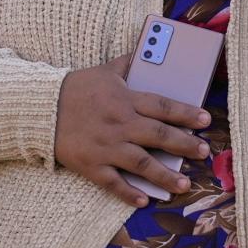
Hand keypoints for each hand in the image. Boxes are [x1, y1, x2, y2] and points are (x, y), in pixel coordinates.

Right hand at [54, 55, 211, 206]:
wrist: (42, 109)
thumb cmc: (77, 88)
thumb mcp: (105, 71)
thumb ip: (129, 62)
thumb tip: (148, 47)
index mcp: (125, 100)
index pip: (162, 106)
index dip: (185, 113)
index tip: (205, 120)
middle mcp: (119, 124)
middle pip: (158, 135)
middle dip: (184, 144)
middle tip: (203, 151)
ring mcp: (106, 146)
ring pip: (141, 163)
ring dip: (164, 175)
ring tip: (184, 185)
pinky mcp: (91, 165)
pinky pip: (113, 182)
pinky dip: (128, 192)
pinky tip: (145, 200)